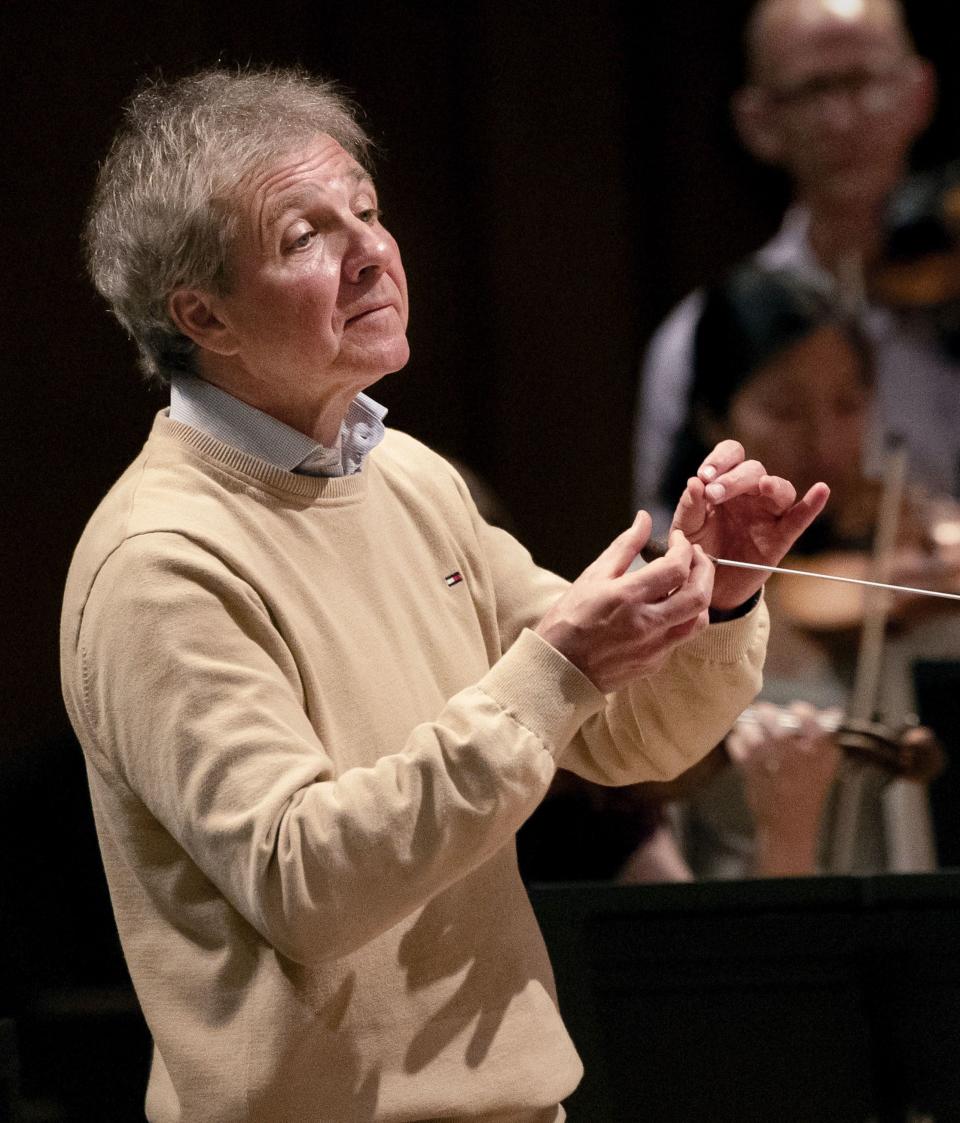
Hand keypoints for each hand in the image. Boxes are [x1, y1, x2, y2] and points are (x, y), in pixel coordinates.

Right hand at [535, 512, 712, 692]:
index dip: (684, 548)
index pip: (676, 568)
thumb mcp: (592, 577)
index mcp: (627, 597)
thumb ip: (624, 547)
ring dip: (700, 596)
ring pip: (699, 620)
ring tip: (688, 582)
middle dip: (705, 568)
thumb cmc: (568, 620)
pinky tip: (668, 607)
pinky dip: (682, 617)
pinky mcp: (655, 663)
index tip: (678, 539)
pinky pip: (681, 637)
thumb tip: (645, 519)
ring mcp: (654, 648)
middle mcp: (646, 624)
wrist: (558, 670)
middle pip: (699, 595)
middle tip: (695, 555)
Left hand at [671, 440, 829, 610]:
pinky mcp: (781, 537)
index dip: (720, 459)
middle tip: (714, 494)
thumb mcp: (686, 528)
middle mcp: (749, 494)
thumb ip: (690, 506)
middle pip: (753, 469)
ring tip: (763, 486)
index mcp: (725, 483)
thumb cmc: (698, 549)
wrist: (709, 585)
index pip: (731, 455)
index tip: (705, 476)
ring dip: (771, 485)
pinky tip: (821, 490)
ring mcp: (768, 514)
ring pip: (779, 489)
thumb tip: (695, 482)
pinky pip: (800, 518)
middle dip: (734, 478)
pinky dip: (812, 505)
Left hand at [727, 702, 839, 875]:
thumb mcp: (827, 767)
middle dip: (765, 713)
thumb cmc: (808, 792)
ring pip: (750, 727)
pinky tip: (744, 746)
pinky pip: (736, 742)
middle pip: (772, 716)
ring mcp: (769, 762)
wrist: (789, 826)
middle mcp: (793, 754)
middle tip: (764, 714)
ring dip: (748, 726)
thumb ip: (827, 739)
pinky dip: (737, 741)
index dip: (799, 710)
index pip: (807, 716)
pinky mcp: (749, 770)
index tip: (794, 713)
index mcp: (819, 751)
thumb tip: (832, 712)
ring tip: (751, 729)